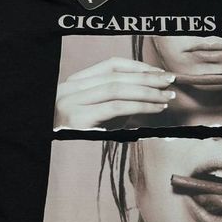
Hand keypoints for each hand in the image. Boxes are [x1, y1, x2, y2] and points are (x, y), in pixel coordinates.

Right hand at [54, 57, 175, 129]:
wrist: (51, 156)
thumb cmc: (77, 137)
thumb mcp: (94, 114)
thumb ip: (114, 101)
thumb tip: (150, 93)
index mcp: (73, 83)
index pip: (110, 65)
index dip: (138, 66)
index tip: (159, 72)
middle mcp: (70, 89)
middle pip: (117, 76)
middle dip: (147, 77)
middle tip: (170, 81)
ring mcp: (72, 103)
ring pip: (118, 89)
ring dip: (148, 92)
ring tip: (167, 97)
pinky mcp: (79, 119)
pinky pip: (116, 107)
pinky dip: (140, 106)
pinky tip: (155, 108)